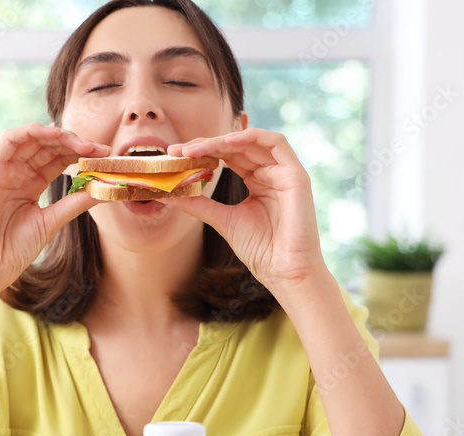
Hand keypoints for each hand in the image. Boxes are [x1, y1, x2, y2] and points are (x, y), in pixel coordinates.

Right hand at [0, 123, 108, 297]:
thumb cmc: (14, 249)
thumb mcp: (52, 221)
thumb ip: (74, 203)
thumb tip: (103, 190)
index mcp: (31, 184)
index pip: (59, 160)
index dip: (82, 154)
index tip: (106, 157)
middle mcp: (17, 173)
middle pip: (49, 146)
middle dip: (77, 144)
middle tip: (102, 150)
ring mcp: (4, 169)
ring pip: (33, 139)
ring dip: (60, 136)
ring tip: (84, 144)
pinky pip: (11, 139)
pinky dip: (33, 131)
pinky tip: (55, 133)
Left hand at [165, 128, 326, 289]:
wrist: (284, 271)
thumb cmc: (260, 249)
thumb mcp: (222, 219)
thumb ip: (198, 203)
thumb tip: (168, 192)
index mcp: (257, 181)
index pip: (227, 156)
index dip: (201, 152)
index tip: (174, 156)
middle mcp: (271, 172)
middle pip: (236, 146)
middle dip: (204, 145)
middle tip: (176, 151)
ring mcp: (284, 172)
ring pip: (251, 142)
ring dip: (220, 141)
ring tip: (193, 149)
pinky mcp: (296, 175)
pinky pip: (277, 143)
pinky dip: (252, 136)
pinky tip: (227, 141)